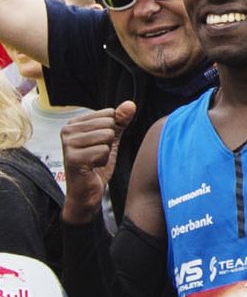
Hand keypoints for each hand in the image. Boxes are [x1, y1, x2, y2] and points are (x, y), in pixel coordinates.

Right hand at [61, 102, 135, 225]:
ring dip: (106, 152)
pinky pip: (103, 151)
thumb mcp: (111, 140)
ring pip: (107, 137)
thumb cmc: (96, 165)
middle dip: (109, 142)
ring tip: (94, 160)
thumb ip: (121, 121)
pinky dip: (103, 161)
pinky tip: (92, 167)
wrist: (86, 191)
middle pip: (109, 124)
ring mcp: (68, 144)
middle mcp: (67, 130)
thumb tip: (130, 104)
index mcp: (74, 123)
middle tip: (97, 154)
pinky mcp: (73, 157)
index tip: (99, 144)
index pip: (109, 114)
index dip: (112, 131)